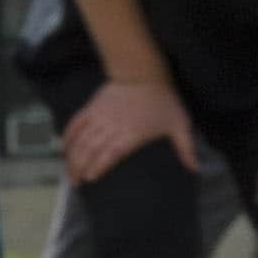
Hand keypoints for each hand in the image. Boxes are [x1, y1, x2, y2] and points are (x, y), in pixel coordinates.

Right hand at [61, 78, 197, 184]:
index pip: (110, 153)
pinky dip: (67, 137)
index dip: (98, 166)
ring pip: (81, 140)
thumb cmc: (163, 100)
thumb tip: (195, 169)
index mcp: (131, 134)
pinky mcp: (92, 108)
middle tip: (75, 184)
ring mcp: (100, 117)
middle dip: (79, 168)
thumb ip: (185, 148)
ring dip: (72, 157)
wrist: (143, 72)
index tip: (90, 179)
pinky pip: (76, 124)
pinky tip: (63, 149)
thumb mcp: (179, 124)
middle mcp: (112, 127)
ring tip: (68, 173)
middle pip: (90, 150)